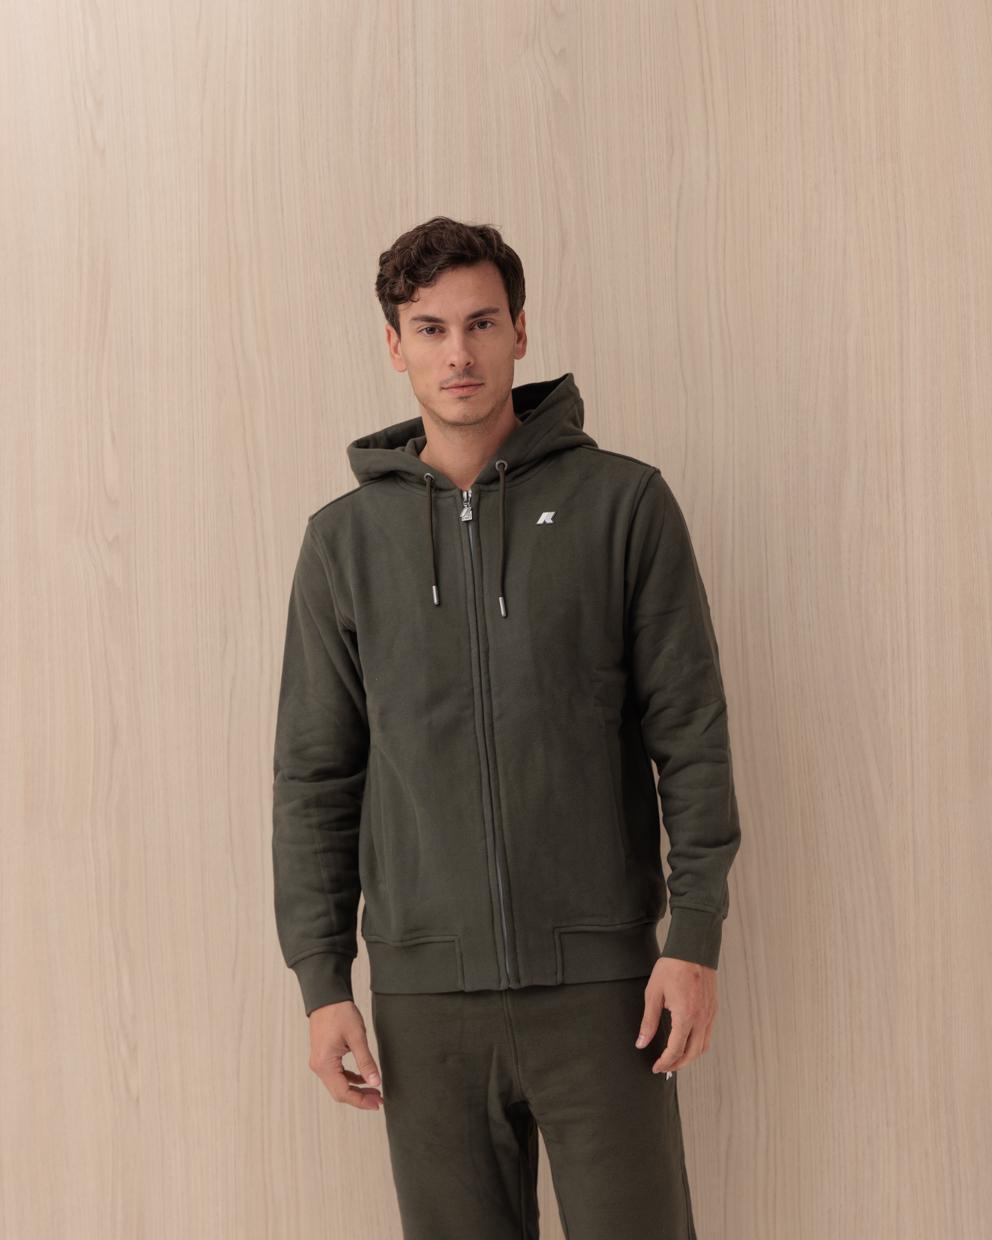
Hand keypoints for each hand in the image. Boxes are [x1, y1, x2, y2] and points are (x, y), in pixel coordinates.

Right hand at [308, 1000, 384, 1110]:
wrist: (327, 997)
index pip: (343, 1092)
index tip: (377, 1104)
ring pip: (338, 1084)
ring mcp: (319, 1062)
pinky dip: (350, 1079)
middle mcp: (318, 1066)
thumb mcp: (357, 1037)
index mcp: (325, 1064)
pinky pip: (336, 1074)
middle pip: (339, 1092)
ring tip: (375, 1090)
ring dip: (356, 1089)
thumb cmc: (340, 1013)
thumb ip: (366, 1062)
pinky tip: (363, 1078)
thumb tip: (376, 1083)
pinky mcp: (323, 1056)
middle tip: (379, 1100)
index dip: (361, 1101)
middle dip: (359, 1098)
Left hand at [634, 957, 717, 1074]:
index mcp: (686, 1016)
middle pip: (692, 1054)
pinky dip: (698, 1044)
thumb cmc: (672, 968)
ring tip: (675, 1058)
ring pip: (703, 1046)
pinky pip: (708, 1034)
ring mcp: (709, 1015)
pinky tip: (687, 1041)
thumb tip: (641, 1043)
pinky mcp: (713, 1009)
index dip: (665, 1062)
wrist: (692, 949)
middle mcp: (701, 1019)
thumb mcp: (653, 994)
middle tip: (664, 1067)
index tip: (655, 1067)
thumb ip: (648, 1021)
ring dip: (689, 1057)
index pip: (676, 1050)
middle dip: (678, 1064)